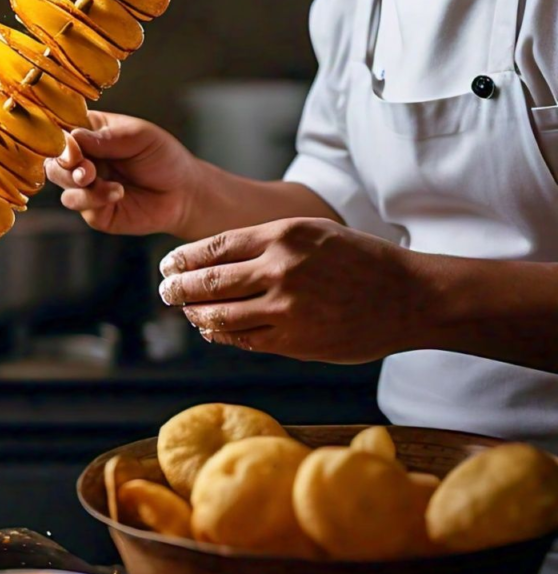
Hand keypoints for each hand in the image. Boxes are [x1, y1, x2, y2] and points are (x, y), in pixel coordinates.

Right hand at [45, 110, 200, 235]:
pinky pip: (79, 205)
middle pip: (54, 160)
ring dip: (77, 183)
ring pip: (61, 184)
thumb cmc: (162, 157)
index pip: (61, 130)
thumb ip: (105, 139)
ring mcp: (86, 186)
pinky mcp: (93, 211)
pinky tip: (117, 193)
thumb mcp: (138, 137)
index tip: (71, 145)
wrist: (184, 192)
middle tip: (84, 168)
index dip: (60, 138)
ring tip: (98, 178)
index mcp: (90, 132)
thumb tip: (71, 138)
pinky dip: (94, 199)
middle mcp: (84, 158)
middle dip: (64, 164)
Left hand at [157, 218, 424, 363]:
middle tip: (165, 291)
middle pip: (210, 281)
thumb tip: (216, 260)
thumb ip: (265, 244)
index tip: (168, 265)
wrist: (409, 296)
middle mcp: (280, 268)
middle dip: (180, 288)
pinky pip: (245, 340)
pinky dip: (223, 336)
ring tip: (187, 312)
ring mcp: (286, 308)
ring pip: (221, 315)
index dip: (185, 259)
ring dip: (197, 315)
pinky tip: (214, 332)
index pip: (215, 247)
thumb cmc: (359, 260)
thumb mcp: (311, 232)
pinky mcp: (295, 340)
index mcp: (282, 235)